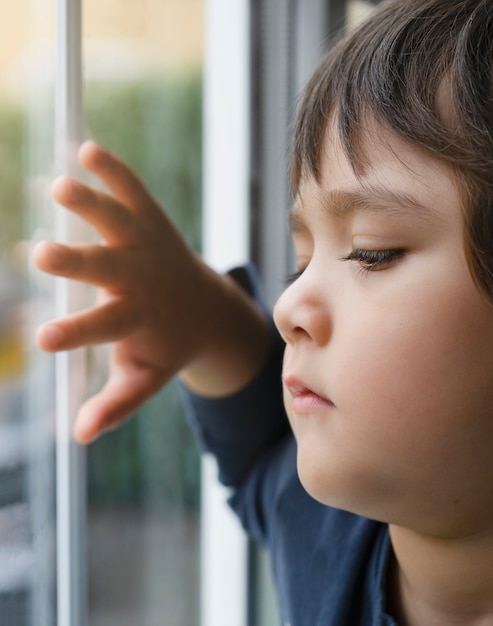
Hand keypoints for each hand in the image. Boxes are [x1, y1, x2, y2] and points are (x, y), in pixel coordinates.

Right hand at [34, 142, 213, 442]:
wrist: (211, 309)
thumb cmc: (168, 346)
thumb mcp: (146, 379)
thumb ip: (117, 405)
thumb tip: (80, 437)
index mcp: (137, 319)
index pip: (103, 329)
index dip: (75, 333)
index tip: (42, 339)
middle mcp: (142, 279)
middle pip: (107, 270)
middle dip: (76, 264)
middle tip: (41, 255)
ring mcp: (148, 245)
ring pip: (120, 222)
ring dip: (91, 204)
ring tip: (58, 187)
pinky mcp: (153, 221)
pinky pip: (135, 193)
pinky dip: (114, 172)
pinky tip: (87, 149)